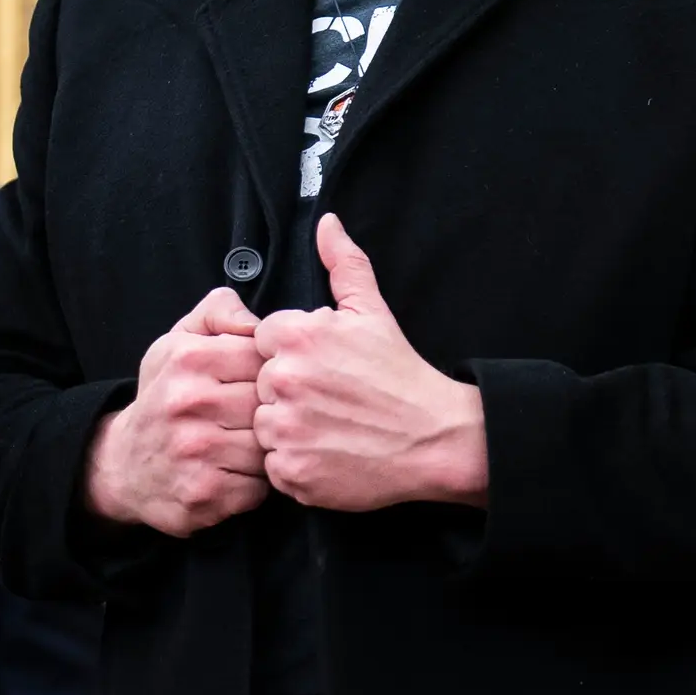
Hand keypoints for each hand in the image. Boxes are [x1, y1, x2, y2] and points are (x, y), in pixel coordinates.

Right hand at [82, 288, 268, 533]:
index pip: (264, 359)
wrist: (123, 464)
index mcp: (188, 358)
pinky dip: (255, 483)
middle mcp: (188, 402)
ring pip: (269, 446)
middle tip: (253, 420)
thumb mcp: (179, 342)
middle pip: (271, 404)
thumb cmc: (165, 396)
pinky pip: (260, 486)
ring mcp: (196, 451)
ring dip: (266, 450)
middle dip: (272, 414)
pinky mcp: (204, 494)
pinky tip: (236, 474)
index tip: (254, 386)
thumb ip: (218, 312)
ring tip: (246, 445)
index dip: (269, 375)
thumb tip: (257, 323)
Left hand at [252, 216, 487, 512]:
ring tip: (330, 427)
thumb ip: (344, 264)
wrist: (434, 438)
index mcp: (295, 337)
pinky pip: (274, 466)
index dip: (293, 355)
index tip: (324, 369)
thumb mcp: (373, 311)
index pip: (264, 342)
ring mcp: (285, 429)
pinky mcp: (291, 471)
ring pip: (264, 426)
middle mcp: (283, 380)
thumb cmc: (400, 375)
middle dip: (290, 392)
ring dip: (290, 429)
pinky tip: (329, 453)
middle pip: (261, 384)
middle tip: (331, 400)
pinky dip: (297, 464)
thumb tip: (326, 223)